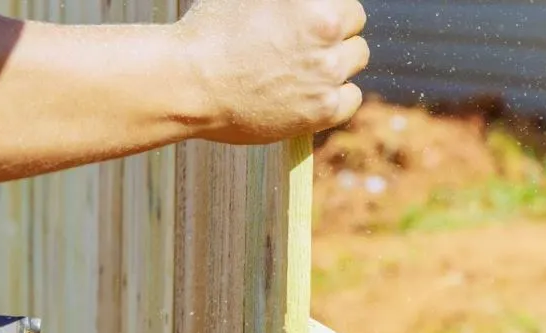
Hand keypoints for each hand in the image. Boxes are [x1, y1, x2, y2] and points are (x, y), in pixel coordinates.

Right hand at [174, 0, 368, 143]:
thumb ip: (288, 0)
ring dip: (337, 61)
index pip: (345, 2)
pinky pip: (352, 98)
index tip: (308, 22)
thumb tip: (300, 5)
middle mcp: (326, 33)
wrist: (189, 84)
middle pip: (355, 26)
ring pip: (356, 59)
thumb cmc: (210, 32)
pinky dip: (338, 95)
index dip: (326, 10)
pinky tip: (313, 93)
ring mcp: (326, 73)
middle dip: (334, 33)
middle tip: (302, 45)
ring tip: (303, 68)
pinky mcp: (321, 109)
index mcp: (313, 2)